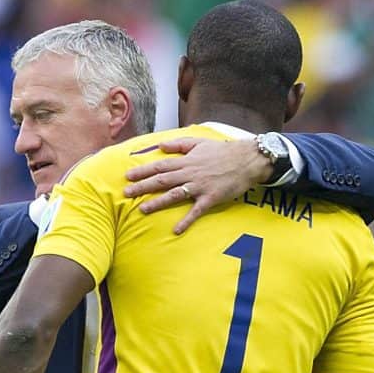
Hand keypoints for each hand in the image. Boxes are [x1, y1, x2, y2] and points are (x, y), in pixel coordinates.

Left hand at [123, 136, 279, 234]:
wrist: (247, 159)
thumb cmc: (223, 151)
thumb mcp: (199, 142)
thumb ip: (179, 144)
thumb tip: (160, 145)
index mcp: (186, 161)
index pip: (160, 166)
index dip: (143, 171)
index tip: (127, 176)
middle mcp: (190, 173)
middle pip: (162, 180)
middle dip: (142, 187)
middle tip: (126, 194)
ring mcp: (200, 186)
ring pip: (174, 195)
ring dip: (157, 202)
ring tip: (142, 209)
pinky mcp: (211, 198)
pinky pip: (196, 211)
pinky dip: (186, 221)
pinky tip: (176, 230)